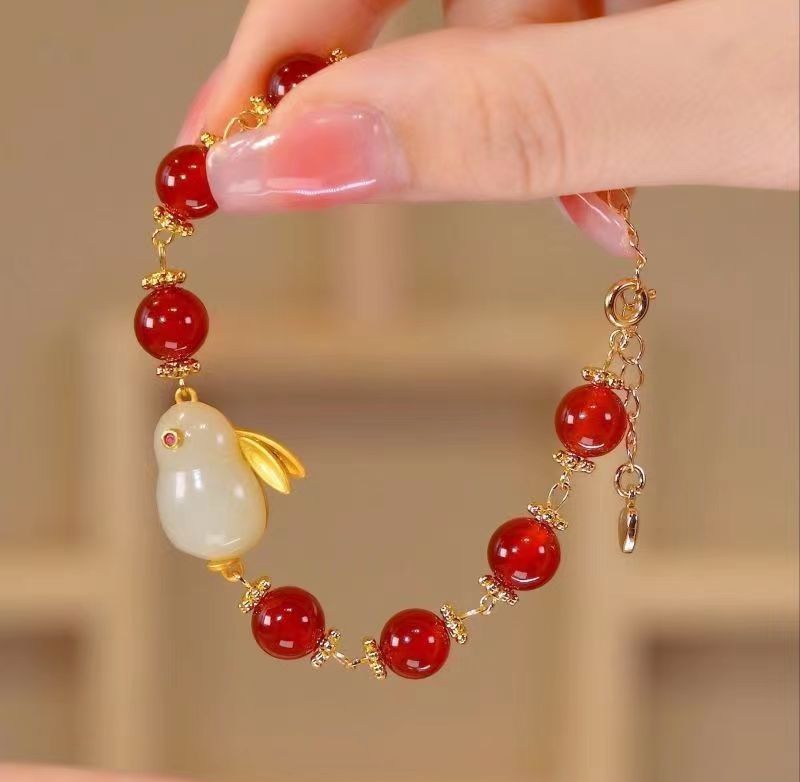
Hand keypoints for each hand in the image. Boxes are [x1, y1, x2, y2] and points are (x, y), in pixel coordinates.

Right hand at [178, 0, 797, 254]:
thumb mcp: (728, 81)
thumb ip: (505, 119)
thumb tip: (292, 161)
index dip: (276, 49)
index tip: (212, 153)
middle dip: (395, 95)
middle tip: (345, 191)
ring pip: (511, 13)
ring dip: (517, 123)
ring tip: (592, 202)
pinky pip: (580, 25)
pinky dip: (579, 109)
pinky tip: (614, 177)